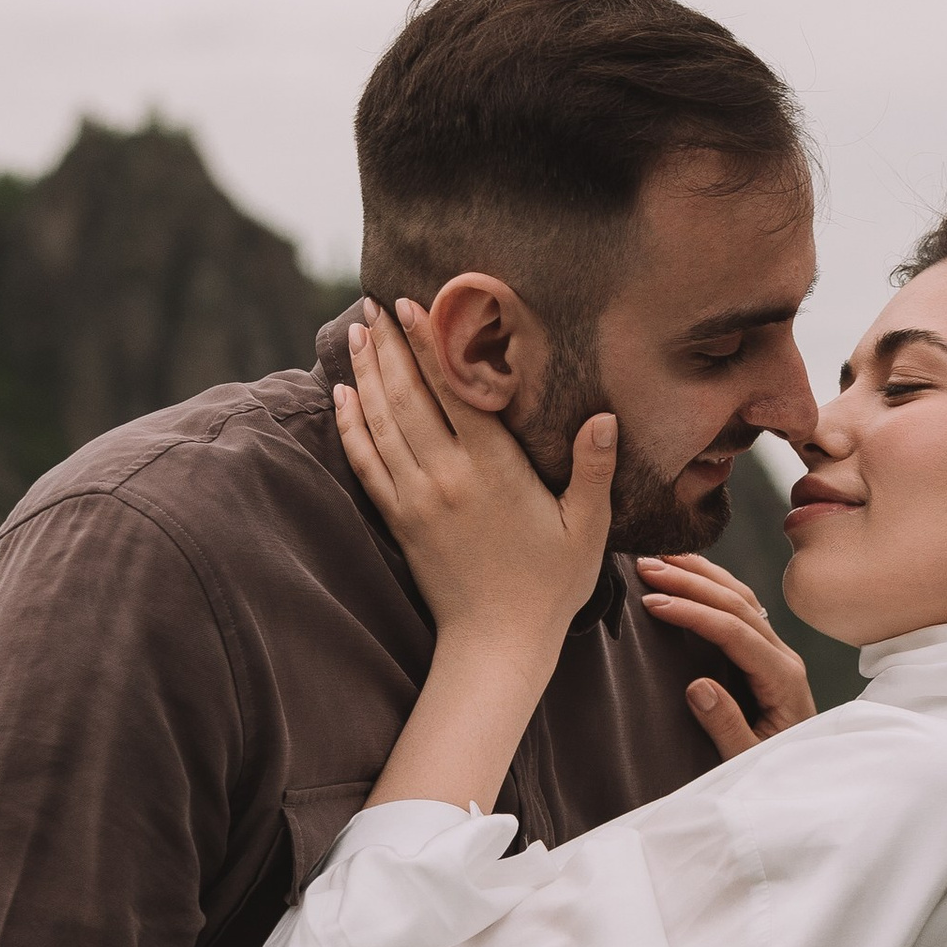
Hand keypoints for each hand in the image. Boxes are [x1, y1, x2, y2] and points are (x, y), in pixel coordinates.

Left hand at [337, 300, 615, 652]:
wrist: (497, 643)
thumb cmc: (550, 586)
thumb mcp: (587, 529)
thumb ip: (594, 470)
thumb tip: (603, 416)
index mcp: (493, 470)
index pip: (455, 392)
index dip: (430, 345)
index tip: (410, 304)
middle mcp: (446, 476)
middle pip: (408, 396)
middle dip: (390, 346)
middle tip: (375, 302)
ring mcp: (416, 498)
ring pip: (381, 422)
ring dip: (367, 373)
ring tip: (358, 332)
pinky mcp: (399, 520)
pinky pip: (365, 462)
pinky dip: (351, 425)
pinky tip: (343, 395)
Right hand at [634, 554, 815, 763]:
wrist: (808, 778)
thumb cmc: (777, 771)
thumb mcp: (750, 759)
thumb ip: (727, 727)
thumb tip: (697, 686)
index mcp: (783, 679)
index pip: (734, 632)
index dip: (693, 613)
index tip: (652, 603)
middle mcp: (783, 656)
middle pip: (738, 604)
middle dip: (691, 581)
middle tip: (646, 566)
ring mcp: (777, 652)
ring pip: (742, 598)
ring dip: (702, 575)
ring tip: (662, 557)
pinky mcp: (768, 655)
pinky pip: (742, 610)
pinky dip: (714, 587)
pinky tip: (691, 575)